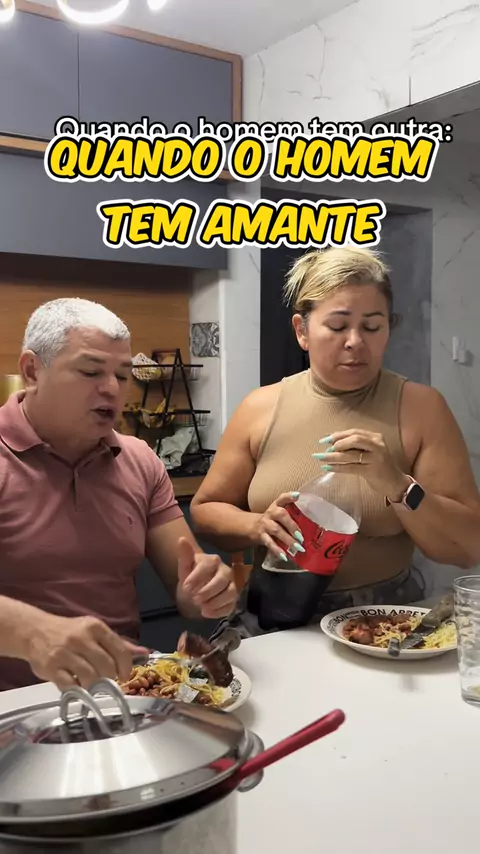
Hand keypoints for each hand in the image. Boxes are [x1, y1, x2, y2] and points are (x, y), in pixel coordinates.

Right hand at [25, 613, 147, 691]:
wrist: (35, 631)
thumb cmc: (70, 632)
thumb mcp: (95, 631)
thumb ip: (118, 644)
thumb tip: (145, 653)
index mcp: (95, 627)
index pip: (120, 651)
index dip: (126, 668)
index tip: (123, 676)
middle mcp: (80, 638)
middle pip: (106, 667)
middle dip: (110, 679)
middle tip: (106, 681)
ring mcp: (64, 653)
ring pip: (90, 678)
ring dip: (94, 686)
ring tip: (91, 684)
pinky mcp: (50, 668)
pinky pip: (70, 686)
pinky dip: (77, 690)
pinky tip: (77, 685)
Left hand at [177, 538, 236, 618]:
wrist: (197, 587)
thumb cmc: (192, 575)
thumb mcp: (185, 567)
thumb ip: (184, 555)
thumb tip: (181, 539)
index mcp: (213, 561)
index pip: (209, 565)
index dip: (197, 576)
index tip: (185, 587)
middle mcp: (226, 571)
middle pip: (222, 580)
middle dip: (207, 591)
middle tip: (194, 599)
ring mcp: (231, 585)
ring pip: (230, 593)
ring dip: (215, 602)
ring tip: (201, 607)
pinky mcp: (232, 599)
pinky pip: (231, 605)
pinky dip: (219, 611)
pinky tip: (206, 613)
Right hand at [253, 492, 305, 560]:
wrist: (251, 526)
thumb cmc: (272, 520)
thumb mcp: (279, 515)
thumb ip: (292, 516)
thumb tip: (312, 528)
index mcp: (276, 506)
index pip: (282, 498)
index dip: (289, 496)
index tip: (297, 496)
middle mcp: (270, 513)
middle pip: (280, 514)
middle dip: (292, 525)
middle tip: (301, 536)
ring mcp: (265, 524)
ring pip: (276, 530)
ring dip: (288, 539)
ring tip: (298, 547)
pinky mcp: (261, 536)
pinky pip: (269, 543)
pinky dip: (277, 550)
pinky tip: (285, 556)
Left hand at [313, 429, 409, 498]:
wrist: (395, 482)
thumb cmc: (379, 466)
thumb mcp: (370, 451)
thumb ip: (356, 446)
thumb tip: (332, 443)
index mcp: (376, 437)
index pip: (355, 432)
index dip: (338, 435)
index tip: (325, 440)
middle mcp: (377, 445)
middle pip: (354, 439)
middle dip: (337, 443)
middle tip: (324, 449)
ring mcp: (376, 458)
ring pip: (350, 454)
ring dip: (333, 456)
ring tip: (321, 458)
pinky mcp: (372, 471)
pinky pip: (351, 467)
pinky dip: (338, 467)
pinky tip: (328, 468)